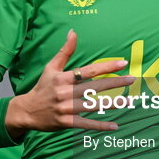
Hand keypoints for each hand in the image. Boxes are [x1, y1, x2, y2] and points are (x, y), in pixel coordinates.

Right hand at [5, 29, 133, 137]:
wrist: (26, 111)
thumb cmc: (42, 87)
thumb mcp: (51, 67)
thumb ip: (65, 51)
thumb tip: (73, 32)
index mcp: (63, 78)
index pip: (89, 71)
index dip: (107, 66)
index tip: (123, 63)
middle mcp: (65, 93)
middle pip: (94, 87)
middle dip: (115, 83)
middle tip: (132, 80)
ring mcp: (66, 109)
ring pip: (93, 105)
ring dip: (112, 103)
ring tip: (128, 100)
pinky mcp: (66, 123)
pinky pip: (86, 124)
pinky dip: (100, 126)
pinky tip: (115, 125)